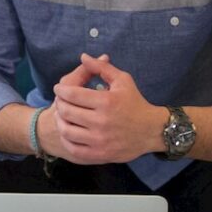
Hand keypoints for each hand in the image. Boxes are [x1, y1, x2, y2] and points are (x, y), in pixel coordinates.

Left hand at [44, 53, 164, 164]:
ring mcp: (100, 140)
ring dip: (60, 121)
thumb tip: (83, 56)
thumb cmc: (135, 103)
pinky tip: (68, 132)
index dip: (61, 90)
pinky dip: (66, 140)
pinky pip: (74, 149)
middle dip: (59, 103)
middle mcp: (101, 121)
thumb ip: (102, 67)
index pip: (72, 94)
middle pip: (67, 111)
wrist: (152, 131)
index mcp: (106, 101)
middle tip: (60, 101)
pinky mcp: (100, 154)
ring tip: (61, 115)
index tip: (59, 89)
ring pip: (67, 131)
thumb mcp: (123, 80)